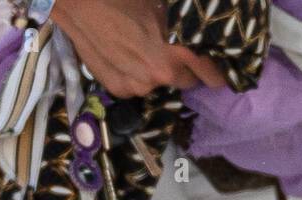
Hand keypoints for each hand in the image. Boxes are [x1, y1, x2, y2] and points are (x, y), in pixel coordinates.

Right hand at [52, 0, 226, 98]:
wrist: (81, 4)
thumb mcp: (166, 5)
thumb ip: (187, 25)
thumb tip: (203, 33)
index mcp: (175, 54)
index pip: (211, 75)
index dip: (218, 70)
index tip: (221, 67)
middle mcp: (157, 77)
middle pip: (186, 82)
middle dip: (187, 69)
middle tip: (179, 51)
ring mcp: (135, 86)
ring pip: (159, 84)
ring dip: (159, 72)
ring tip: (148, 51)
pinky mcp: (117, 89)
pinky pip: (137, 86)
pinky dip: (138, 76)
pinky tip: (129, 57)